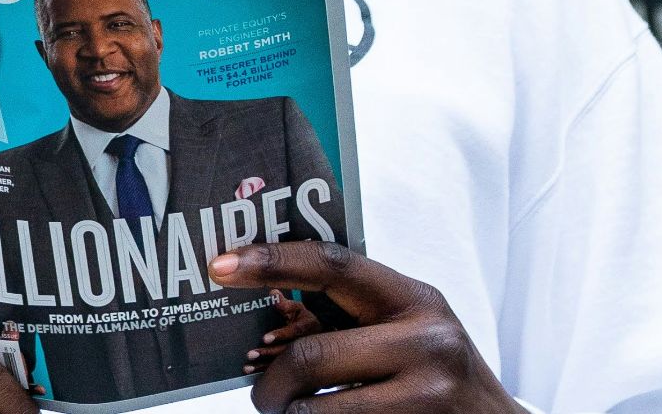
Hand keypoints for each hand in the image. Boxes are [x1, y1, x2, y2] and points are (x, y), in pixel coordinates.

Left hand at [210, 243, 523, 412]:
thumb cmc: (440, 377)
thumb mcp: (411, 331)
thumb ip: (354, 316)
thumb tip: (267, 308)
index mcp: (416, 298)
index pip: (332, 265)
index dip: (271, 262)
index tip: (221, 266)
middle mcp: (428, 340)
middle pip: (309, 358)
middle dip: (269, 386)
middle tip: (262, 396)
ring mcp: (427, 394)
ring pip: (314, 411)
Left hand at [243, 289, 322, 374]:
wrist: (314, 335)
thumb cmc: (301, 318)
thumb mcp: (297, 308)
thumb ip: (285, 304)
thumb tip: (273, 293)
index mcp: (306, 327)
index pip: (294, 332)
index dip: (280, 335)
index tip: (265, 338)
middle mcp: (303, 344)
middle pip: (284, 350)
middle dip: (268, 353)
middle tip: (251, 354)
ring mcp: (296, 355)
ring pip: (279, 362)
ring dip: (263, 364)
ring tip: (248, 365)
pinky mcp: (288, 363)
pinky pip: (275, 368)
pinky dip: (261, 370)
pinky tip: (248, 370)